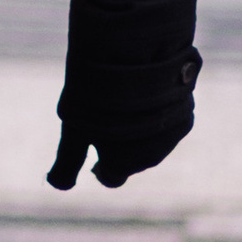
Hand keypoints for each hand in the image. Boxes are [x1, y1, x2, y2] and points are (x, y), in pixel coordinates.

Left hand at [47, 52, 199, 190]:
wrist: (135, 57)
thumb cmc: (96, 96)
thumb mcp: (74, 128)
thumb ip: (67, 161)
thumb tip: (56, 184)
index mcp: (121, 165)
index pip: (111, 177)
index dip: (101, 165)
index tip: (93, 149)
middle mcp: (150, 158)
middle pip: (133, 160)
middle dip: (122, 146)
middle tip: (106, 118)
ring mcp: (170, 137)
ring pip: (154, 141)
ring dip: (142, 130)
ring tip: (125, 101)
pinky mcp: (185, 114)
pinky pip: (170, 121)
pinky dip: (160, 113)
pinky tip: (147, 93)